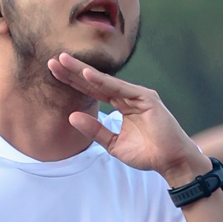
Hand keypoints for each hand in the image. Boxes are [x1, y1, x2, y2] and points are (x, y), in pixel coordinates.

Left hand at [46, 53, 209, 186]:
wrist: (170, 161)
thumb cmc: (147, 153)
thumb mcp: (113, 143)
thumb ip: (94, 130)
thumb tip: (71, 116)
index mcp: (121, 104)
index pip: (92, 90)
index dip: (73, 82)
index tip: (54, 72)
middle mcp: (127, 96)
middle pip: (95, 81)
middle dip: (74, 71)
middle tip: (53, 60)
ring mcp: (137, 95)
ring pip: (105, 81)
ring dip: (83, 71)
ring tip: (63, 61)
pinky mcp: (146, 98)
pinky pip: (119, 89)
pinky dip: (102, 81)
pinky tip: (86, 73)